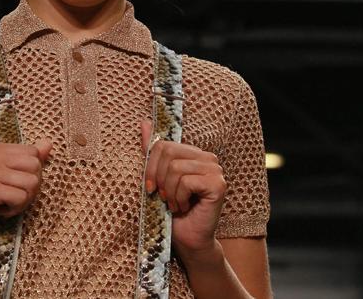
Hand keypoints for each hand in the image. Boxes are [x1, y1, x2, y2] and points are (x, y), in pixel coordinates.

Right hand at [0, 139, 51, 250]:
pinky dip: (16, 209)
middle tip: (10, 196)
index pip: (32, 152)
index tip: (11, 185)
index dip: (30, 173)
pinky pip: (22, 197)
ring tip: (4, 203)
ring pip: (32, 182)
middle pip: (35, 165)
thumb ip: (26, 159)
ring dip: (23, 200)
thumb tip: (48, 143)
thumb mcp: (5, 175)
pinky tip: (0, 211)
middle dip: (30, 187)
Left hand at [140, 120, 226, 254]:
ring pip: (175, 168)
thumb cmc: (172, 210)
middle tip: (165, 198)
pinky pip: (186, 182)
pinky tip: (185, 208)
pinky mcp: (218, 184)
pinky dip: (179, 198)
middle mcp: (208, 157)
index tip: (151, 188)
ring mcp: (215, 170)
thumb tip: (144, 123)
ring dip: (170, 192)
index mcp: (194, 153)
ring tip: (176, 204)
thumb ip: (153, 151)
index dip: (150, 167)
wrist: (188, 239)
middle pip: (167, 153)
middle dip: (159, 179)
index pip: (163, 145)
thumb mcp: (158, 178)